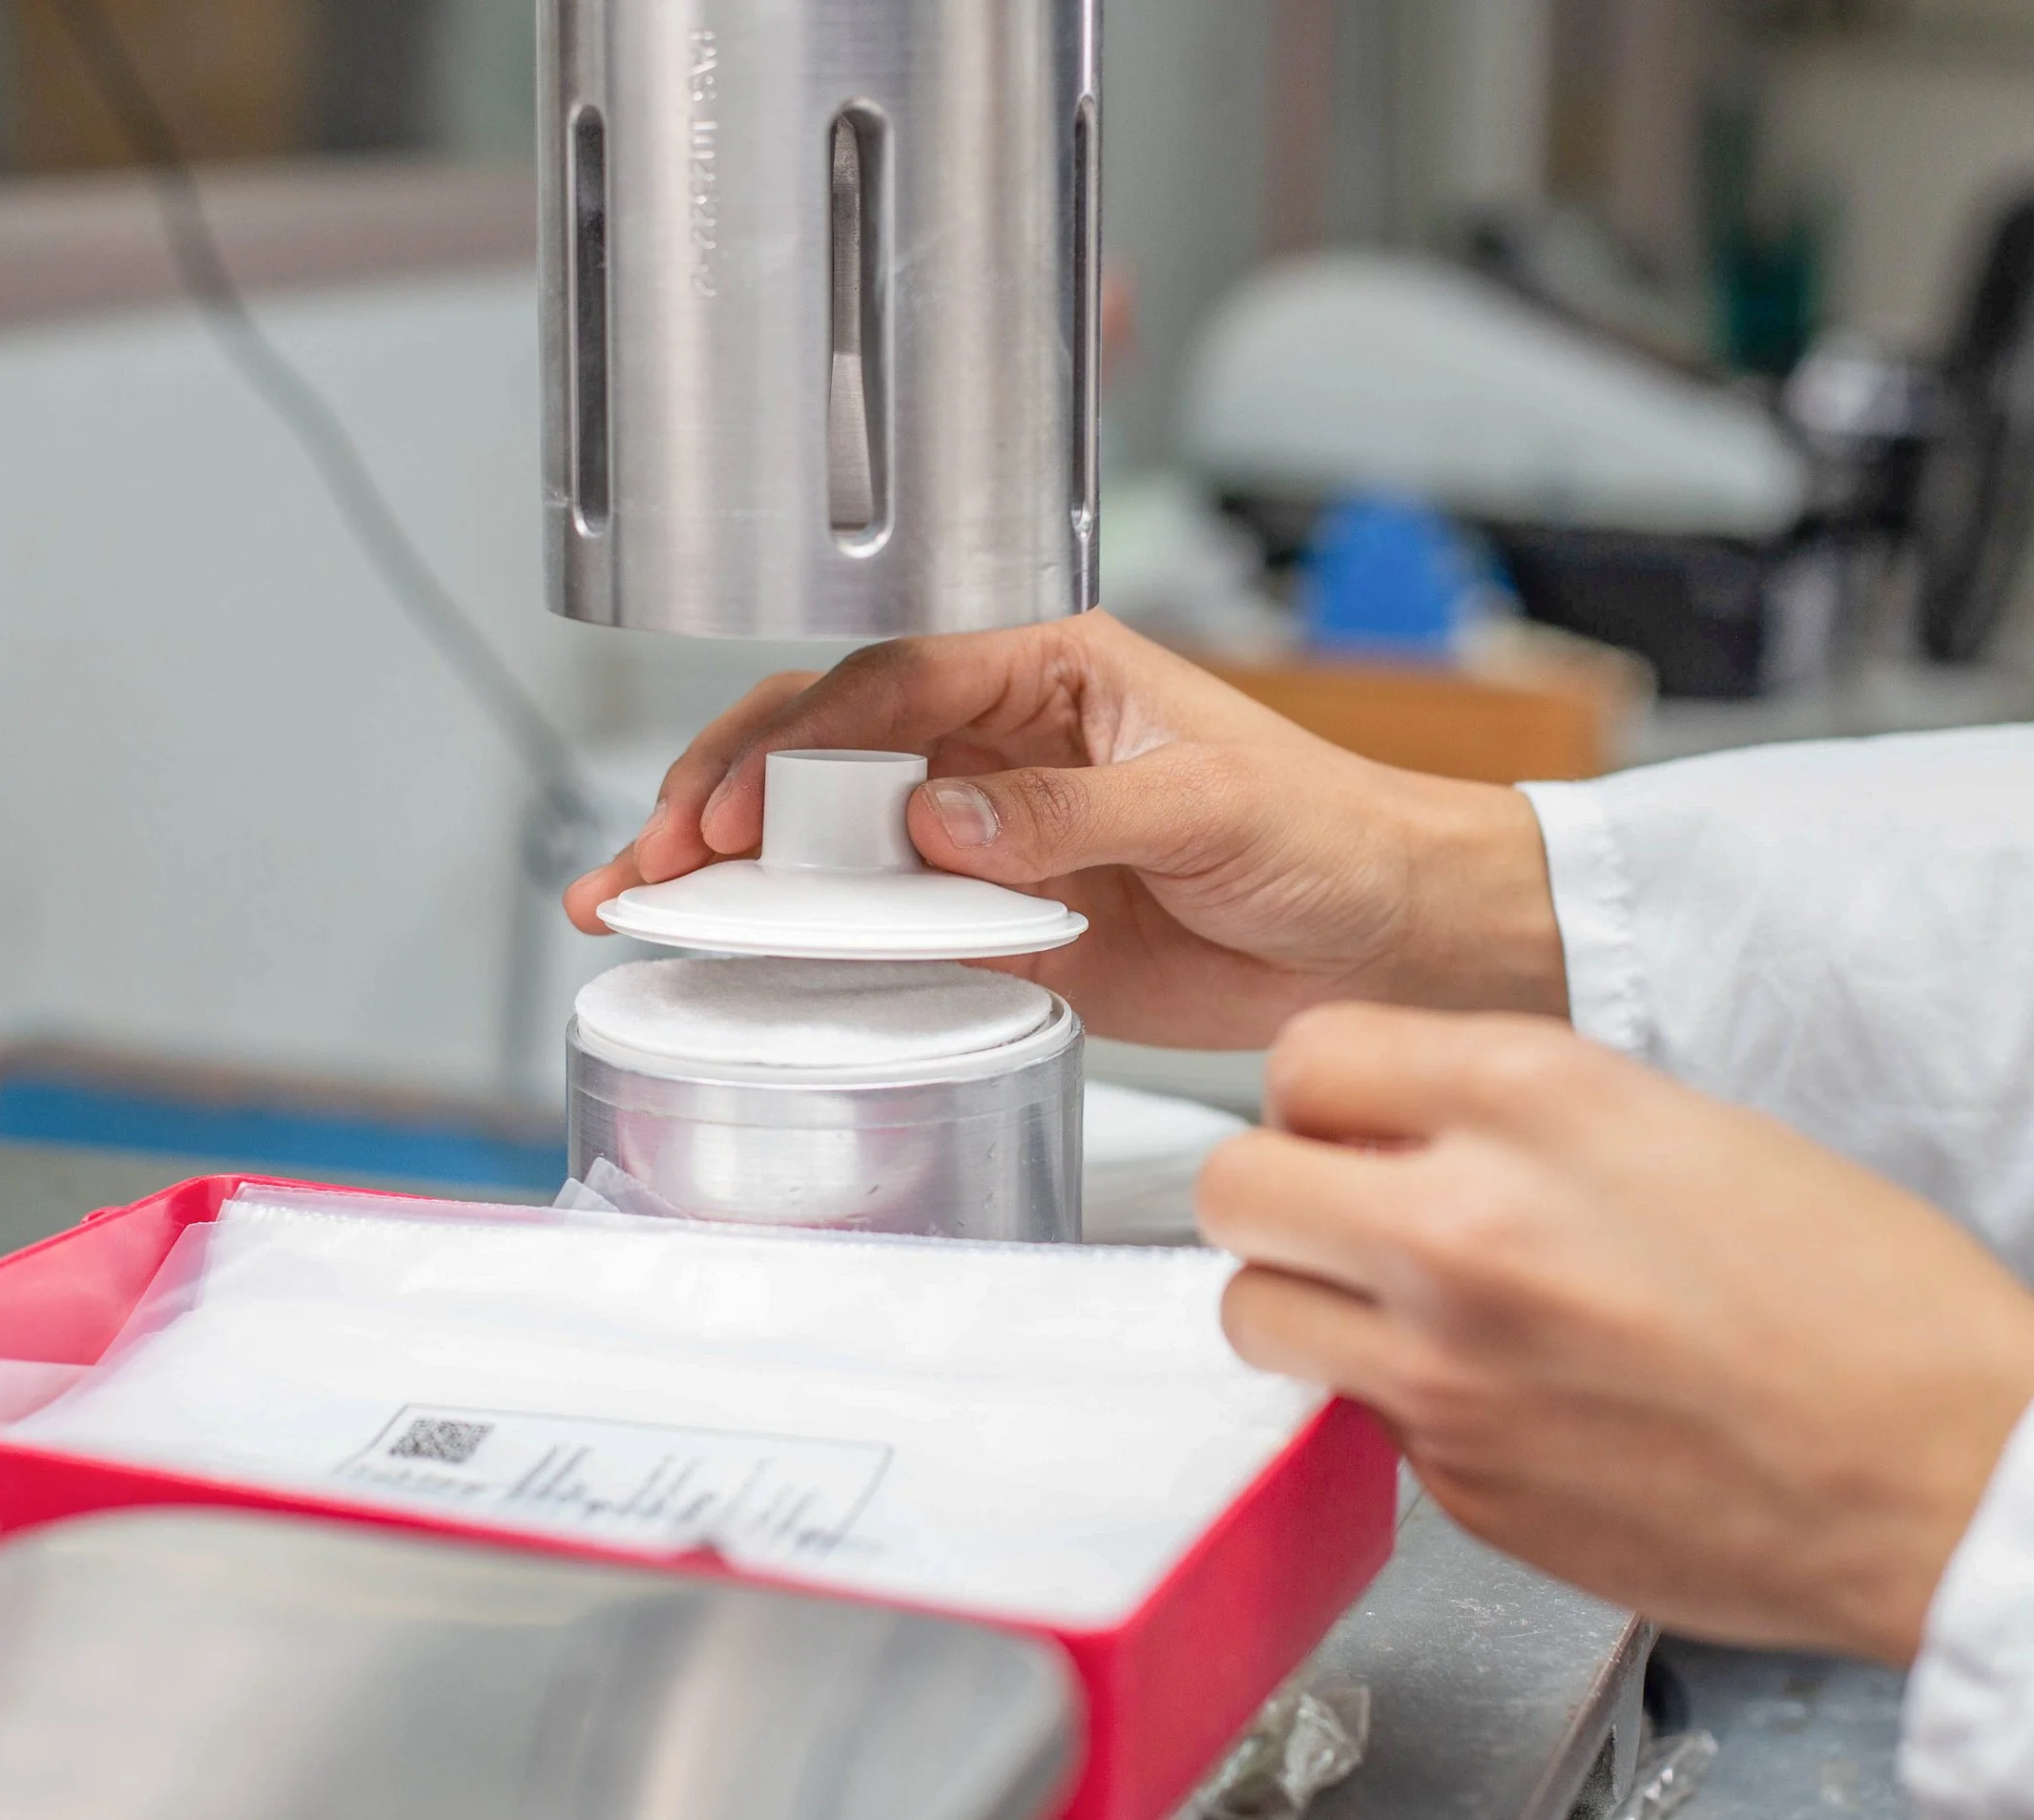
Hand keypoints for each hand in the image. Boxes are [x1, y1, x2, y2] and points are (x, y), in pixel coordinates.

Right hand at [565, 612, 1564, 1048]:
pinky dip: (822, 950)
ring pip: (841, 847)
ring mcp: (995, 840)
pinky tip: (750, 963)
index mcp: (1046, 668)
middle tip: (651, 861)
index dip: (797, 745)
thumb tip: (938, 824)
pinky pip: (897, 934)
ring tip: (643, 908)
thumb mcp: (1203, 802)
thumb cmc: (1328, 827)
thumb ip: (1066, 813)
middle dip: (726, 799)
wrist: (1390, 935)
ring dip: (746, 880)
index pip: (886, 686)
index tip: (737, 809)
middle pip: (828, 756)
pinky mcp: (1010, 929)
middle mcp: (1001, 746)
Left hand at [1197, 1003, 2033, 1662]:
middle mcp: (1463, 1225)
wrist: (1956, 1472)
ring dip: (1300, 1304)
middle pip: (1235, 1185)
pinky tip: (1491, 1395)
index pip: (1304, 1057)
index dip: (1319, 1094)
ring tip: (1379, 1309)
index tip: (1345, 1122)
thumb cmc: (1863, 1297)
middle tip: (1330, 1212)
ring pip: (1252, 1314)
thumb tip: (1400, 1131)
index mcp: (1530, 1100)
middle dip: (1274, 1193)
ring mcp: (1448, 1370)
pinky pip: (1355, 1419)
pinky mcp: (1461, 1485)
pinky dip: (1394, 1403)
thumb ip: (1510, 1114)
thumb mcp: (1677, 1122)